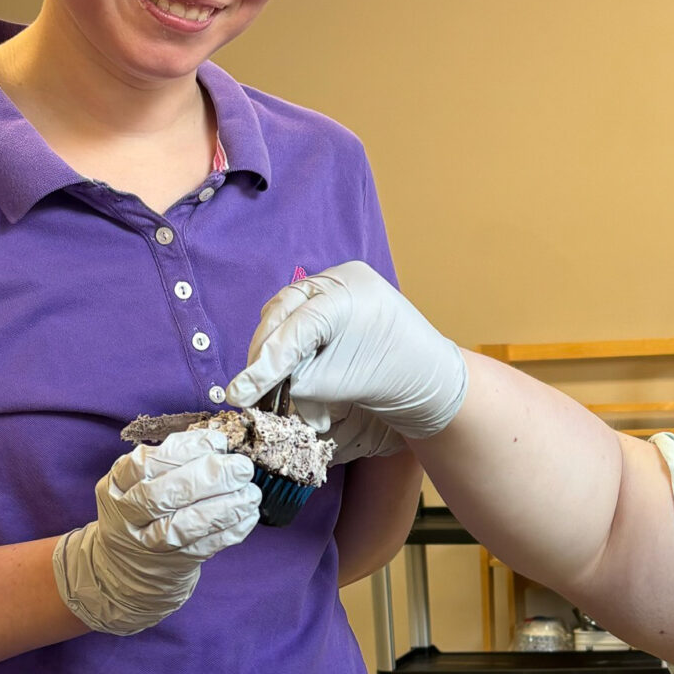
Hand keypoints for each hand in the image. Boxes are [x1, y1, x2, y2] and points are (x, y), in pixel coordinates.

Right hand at [53, 428, 259, 635]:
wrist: (131, 563)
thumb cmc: (144, 509)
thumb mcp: (139, 481)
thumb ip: (171, 461)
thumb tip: (217, 443)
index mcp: (117, 485)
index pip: (145, 464)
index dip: (184, 450)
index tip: (217, 443)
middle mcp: (128, 515)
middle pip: (163, 496)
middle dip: (208, 478)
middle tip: (242, 468)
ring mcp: (149, 543)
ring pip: (185, 526)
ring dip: (225, 507)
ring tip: (251, 493)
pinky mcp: (174, 563)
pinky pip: (205, 547)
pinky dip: (231, 531)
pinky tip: (248, 515)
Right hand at [225, 261, 467, 462]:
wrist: (431, 378)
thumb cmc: (395, 382)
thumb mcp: (342, 385)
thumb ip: (300, 380)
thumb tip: (262, 385)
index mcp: (350, 294)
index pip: (294, 327)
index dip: (265, 363)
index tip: (241, 392)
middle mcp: (342, 279)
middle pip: (283, 314)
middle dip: (266, 356)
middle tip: (252, 393)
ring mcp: (339, 282)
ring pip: (287, 316)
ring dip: (277, 354)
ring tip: (277, 392)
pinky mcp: (336, 295)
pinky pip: (300, 316)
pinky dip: (292, 346)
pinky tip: (292, 374)